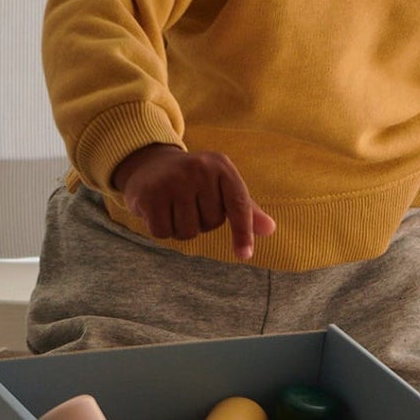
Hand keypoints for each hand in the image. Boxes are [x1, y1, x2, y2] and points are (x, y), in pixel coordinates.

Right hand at [112, 144, 276, 261]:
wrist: (150, 164)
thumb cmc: (195, 181)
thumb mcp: (222, 187)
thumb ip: (246, 209)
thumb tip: (270, 229)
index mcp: (221, 166)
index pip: (238, 205)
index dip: (242, 232)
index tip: (245, 255)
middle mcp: (198, 168)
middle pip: (211, 223)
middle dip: (201, 222)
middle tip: (189, 202)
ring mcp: (172, 180)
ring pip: (188, 232)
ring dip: (181, 228)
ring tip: (174, 206)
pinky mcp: (149, 194)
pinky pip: (163, 232)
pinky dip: (161, 229)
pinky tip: (158, 210)